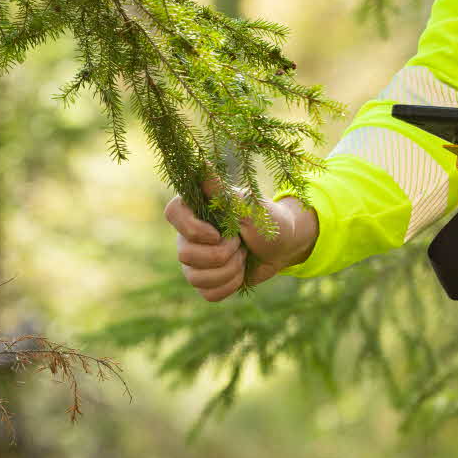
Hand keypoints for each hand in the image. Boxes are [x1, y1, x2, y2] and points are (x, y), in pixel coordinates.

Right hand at [165, 177, 318, 302]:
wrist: (285, 246)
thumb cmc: (269, 219)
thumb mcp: (249, 205)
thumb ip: (221, 191)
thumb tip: (200, 163)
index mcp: (197, 208)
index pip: (172, 213)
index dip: (192, 229)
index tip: (217, 234)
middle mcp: (189, 233)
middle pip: (185, 255)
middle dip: (223, 254)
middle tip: (241, 242)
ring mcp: (195, 259)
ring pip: (196, 278)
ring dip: (230, 270)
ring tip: (243, 256)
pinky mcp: (206, 280)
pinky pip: (208, 294)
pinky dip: (230, 286)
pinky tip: (241, 272)